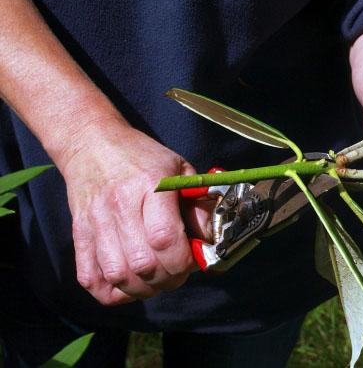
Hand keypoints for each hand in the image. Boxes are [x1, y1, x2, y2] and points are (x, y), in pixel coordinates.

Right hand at [55, 117, 210, 305]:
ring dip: (144, 289)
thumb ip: (197, 204)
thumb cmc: (142, 157)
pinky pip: (90, 279)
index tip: (194, 259)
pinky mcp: (79, 235)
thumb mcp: (179, 169)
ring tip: (158, 279)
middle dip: (169, 278)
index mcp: (149, 186)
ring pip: (118, 276)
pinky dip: (112, 292)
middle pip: (143, 264)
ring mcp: (95, 223)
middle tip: (179, 271)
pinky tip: (130, 284)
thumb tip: (210, 239)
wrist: (92, 144)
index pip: (165, 239)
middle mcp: (119, 207)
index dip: (184, 260)